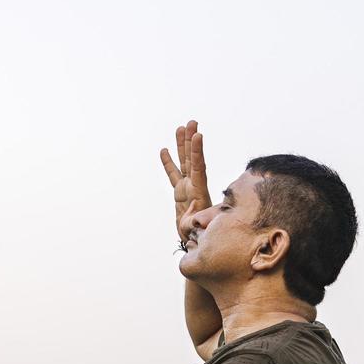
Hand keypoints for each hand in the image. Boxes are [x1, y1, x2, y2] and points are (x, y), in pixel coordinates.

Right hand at [160, 120, 211, 241]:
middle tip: (191, 122)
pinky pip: (173, 174)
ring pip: (184, 162)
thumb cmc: (196, 235)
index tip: (198, 135)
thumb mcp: (195, 229)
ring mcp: (187, 187)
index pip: (198, 168)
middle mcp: (194, 186)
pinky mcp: (180, 192)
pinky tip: (165, 150)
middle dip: (191, 141)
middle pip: (192, 159)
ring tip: (181, 127)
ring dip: (182, 146)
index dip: (197, 152)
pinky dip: (169, 163)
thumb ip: (193, 222)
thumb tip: (193, 216)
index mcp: (199, 192)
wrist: (198, 241)